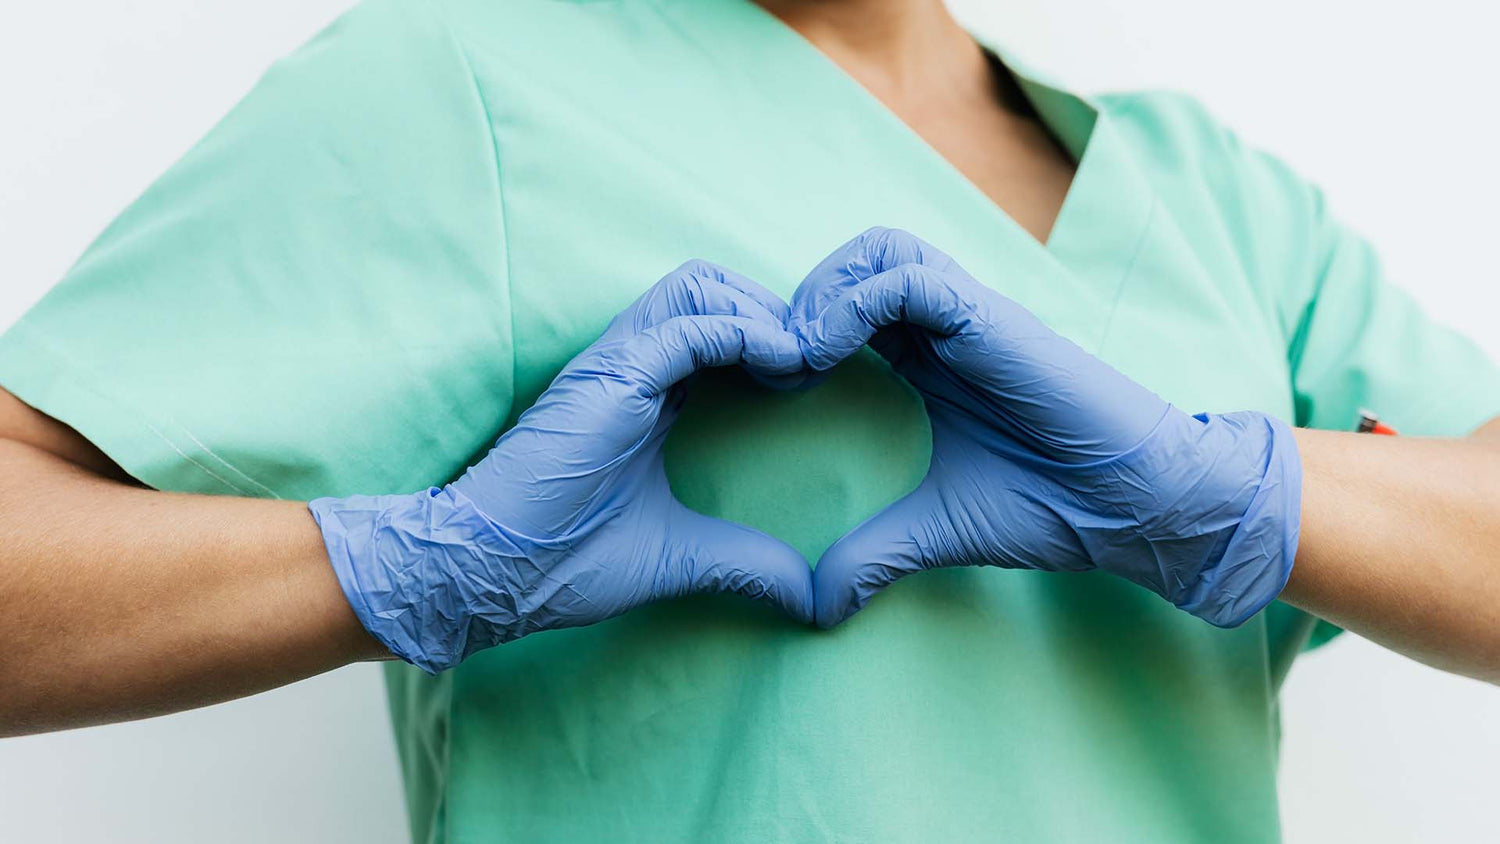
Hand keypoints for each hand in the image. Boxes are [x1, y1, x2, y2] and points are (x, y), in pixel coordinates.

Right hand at [311, 262, 813, 672]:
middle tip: (813, 365)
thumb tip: (809, 598)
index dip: (770, 341)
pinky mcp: (610, 375)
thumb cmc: (560, 562)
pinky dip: (744, 334)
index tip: (811, 383)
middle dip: (773, 312)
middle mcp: (632, 367)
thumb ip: (744, 563)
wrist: (486, 575)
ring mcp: (618, 365)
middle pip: (713, 289)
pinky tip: (784, 367)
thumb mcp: (677, 558)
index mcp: (647, 395)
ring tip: (799, 362)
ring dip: (761, 313)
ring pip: (700, 286)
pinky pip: (688, 326)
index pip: (717, 329)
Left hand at [790, 227, 1301, 628]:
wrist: (1136, 510)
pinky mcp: (993, 320)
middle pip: (858, 261)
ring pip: (881, 250)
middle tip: (770, 364)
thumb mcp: (938, 529)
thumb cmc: (1054, 506)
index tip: (765, 385)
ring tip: (793, 355)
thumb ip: (874, 553)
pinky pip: (910, 278)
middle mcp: (949, 325)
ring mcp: (972, 316)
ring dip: (823, 292)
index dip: (798, 331)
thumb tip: (817, 604)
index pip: (850, 305)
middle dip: (802, 300)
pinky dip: (854, 303)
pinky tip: (822, 353)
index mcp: (931, 357)